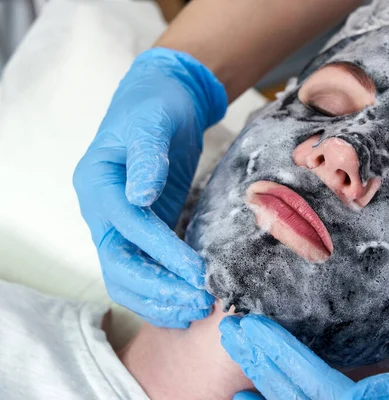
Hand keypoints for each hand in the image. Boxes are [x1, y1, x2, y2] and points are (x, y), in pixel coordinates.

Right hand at [73, 48, 226, 327]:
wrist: (162, 102)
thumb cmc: (155, 107)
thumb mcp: (152, 122)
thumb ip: (146, 156)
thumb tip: (140, 196)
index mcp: (97, 184)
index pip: (127, 228)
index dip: (161, 252)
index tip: (196, 272)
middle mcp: (102, 211)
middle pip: (119, 265)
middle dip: (159, 289)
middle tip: (199, 304)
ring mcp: (119, 224)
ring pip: (128, 276)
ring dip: (160, 299)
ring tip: (198, 311)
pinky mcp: (142, 230)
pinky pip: (145, 269)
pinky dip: (164, 290)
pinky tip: (188, 303)